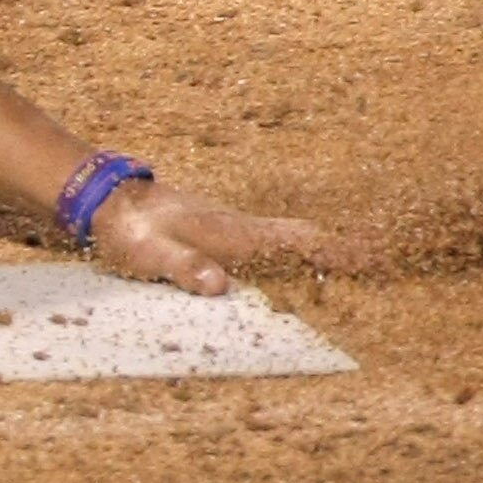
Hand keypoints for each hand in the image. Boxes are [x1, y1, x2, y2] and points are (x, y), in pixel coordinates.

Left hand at [89, 177, 350, 294]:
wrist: (104, 197)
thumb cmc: (129, 230)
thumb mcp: (153, 254)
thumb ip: (186, 268)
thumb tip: (219, 285)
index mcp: (233, 235)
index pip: (295, 242)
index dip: (333, 252)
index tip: (373, 257)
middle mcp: (238, 227)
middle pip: (299, 237)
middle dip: (337, 249)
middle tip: (378, 259)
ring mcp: (229, 226)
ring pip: (284, 236)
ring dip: (316, 248)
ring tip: (349, 263)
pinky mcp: (216, 230)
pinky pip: (264, 239)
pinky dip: (290, 247)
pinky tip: (291, 259)